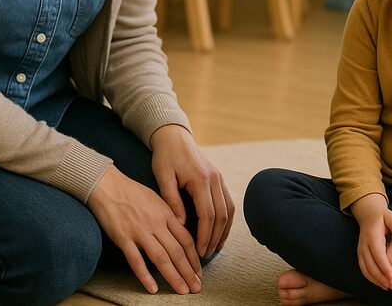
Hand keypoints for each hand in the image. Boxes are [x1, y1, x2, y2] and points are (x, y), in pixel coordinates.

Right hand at [87, 165, 201, 294]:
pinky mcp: (124, 238)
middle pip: (177, 252)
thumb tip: (181, 230)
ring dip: (173, 276)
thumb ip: (169, 216)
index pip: (186, 240)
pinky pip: (136, 260)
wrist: (108, 185)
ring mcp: (140, 232)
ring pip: (161, 258)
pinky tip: (153, 288)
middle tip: (197, 287)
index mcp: (166, 214)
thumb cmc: (132, 192)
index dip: (194, 258)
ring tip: (182, 290)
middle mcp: (156, 224)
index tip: (199, 272)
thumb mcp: (157, 199)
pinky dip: (145, 276)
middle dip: (189, 272)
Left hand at [150, 124, 234, 257]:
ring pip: (229, 209)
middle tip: (205, 255)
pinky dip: (226, 220)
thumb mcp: (163, 177)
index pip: (208, 214)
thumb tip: (181, 225)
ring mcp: (219, 178)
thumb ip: (172, 200)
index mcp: (201, 179)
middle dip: (215, 237)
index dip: (205, 235)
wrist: (174, 137)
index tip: (199, 251)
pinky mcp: (219, 179)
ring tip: (215, 248)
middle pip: (221, 214)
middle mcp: (214, 179)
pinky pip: (228, 202)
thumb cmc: (165, 157)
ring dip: (223, 231)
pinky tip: (219, 232)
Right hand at [350, 193, 391, 289]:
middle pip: (371, 265)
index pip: (378, 255)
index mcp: (372, 236)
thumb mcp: (391, 217)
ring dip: (376, 280)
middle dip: (381, 277)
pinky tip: (380, 283)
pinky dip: (371, 278)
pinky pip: (363, 269)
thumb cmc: (383, 217)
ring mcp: (360, 250)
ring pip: (366, 269)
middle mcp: (364, 244)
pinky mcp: (360, 254)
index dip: (385, 267)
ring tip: (388, 287)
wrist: (368, 214)